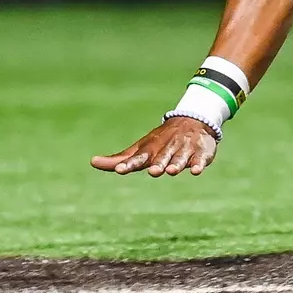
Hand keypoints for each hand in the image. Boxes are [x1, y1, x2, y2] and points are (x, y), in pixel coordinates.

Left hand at [91, 116, 219, 177]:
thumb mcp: (140, 149)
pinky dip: (198, 164)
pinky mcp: (201, 152)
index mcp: (150, 149)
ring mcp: (184, 150)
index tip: (120, 170)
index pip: (137, 158)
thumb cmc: (160, 141)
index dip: (129, 164)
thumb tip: (92, 162)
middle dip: (157, 165)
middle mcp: (166, 149)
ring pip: (179, 159)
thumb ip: (119, 160)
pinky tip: (196, 171)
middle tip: (153, 171)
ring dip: (176, 164)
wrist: (192, 122)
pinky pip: (200, 159)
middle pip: (160, 158)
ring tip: (171, 171)